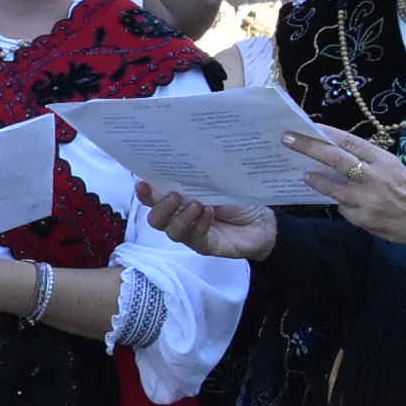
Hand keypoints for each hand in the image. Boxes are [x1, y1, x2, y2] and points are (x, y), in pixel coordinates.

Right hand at [138, 184, 278, 260]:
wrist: (263, 221)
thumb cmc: (239, 200)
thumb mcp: (217, 184)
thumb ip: (197, 179)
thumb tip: (181, 160)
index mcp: (178, 201)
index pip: (153, 198)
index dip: (144, 193)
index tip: (142, 183)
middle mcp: (180, 218)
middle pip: (155, 220)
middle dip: (161, 207)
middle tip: (175, 195)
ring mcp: (191, 234)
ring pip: (171, 231)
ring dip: (182, 217)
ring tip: (197, 204)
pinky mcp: (205, 246)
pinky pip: (194, 238)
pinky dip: (200, 224)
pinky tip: (209, 213)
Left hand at [285, 126, 405, 247]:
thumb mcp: (396, 168)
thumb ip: (369, 163)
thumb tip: (337, 154)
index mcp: (384, 160)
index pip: (350, 141)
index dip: (327, 132)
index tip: (307, 125)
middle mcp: (374, 176)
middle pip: (335, 158)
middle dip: (308, 147)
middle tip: (287, 139)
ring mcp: (367, 199)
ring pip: (332, 187)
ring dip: (316, 180)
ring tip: (305, 175)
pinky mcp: (364, 219)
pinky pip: (343, 209)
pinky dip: (340, 204)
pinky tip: (342, 203)